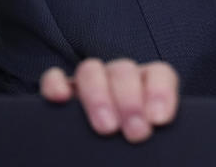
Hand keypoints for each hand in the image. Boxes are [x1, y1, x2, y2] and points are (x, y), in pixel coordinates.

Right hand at [40, 59, 178, 142]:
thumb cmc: (131, 145)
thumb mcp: (148, 139)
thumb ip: (154, 128)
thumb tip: (161, 130)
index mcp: (147, 84)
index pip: (159, 73)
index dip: (161, 92)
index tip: (158, 120)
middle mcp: (119, 79)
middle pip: (124, 71)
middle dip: (130, 101)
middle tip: (135, 133)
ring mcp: (89, 82)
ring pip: (91, 70)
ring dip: (98, 95)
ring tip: (106, 128)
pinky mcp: (60, 92)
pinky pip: (54, 78)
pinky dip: (56, 85)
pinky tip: (61, 100)